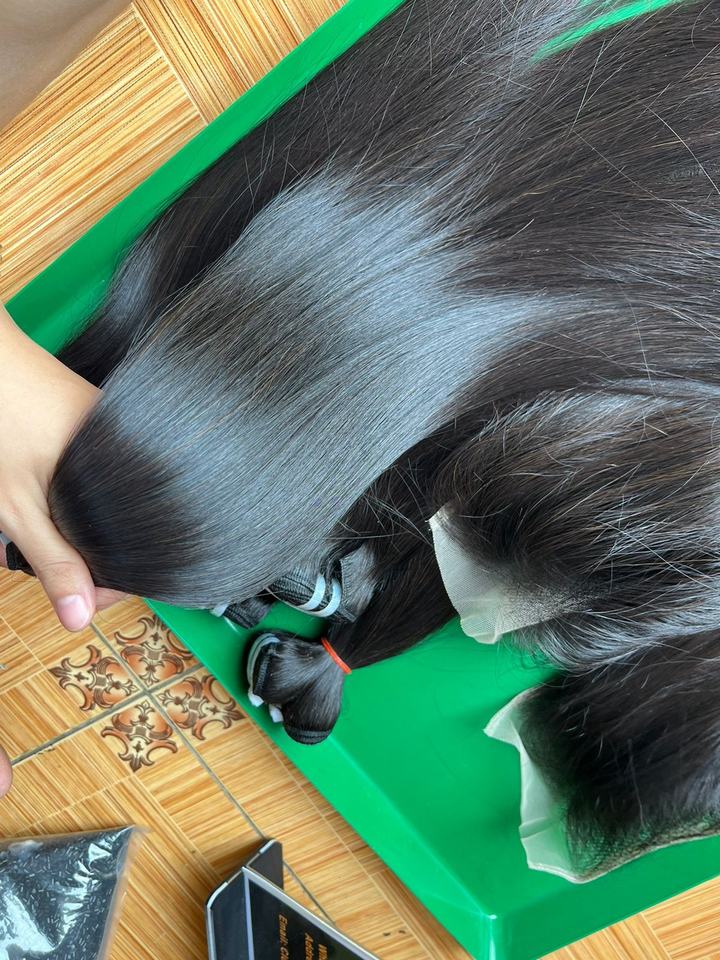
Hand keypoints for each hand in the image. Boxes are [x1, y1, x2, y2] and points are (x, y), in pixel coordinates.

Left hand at [0, 305, 126, 629]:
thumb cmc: (4, 419)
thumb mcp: (20, 505)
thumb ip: (54, 560)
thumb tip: (79, 617)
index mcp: (128, 482)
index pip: (138, 557)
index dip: (99, 586)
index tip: (67, 595)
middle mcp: (137, 460)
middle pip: (122, 534)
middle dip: (78, 554)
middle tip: (27, 553)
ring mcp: (122, 443)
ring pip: (108, 509)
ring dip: (72, 524)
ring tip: (26, 517)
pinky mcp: (107, 430)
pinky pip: (100, 482)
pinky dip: (73, 494)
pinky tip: (39, 487)